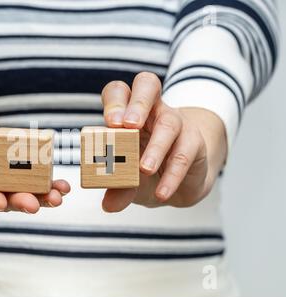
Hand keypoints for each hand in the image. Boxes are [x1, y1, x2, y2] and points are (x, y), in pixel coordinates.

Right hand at [0, 102, 69, 212]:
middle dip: (18, 202)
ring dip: (42, 198)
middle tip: (31, 205)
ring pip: (25, 195)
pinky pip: (39, 186)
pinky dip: (51, 188)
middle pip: (4, 198)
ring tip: (57, 197)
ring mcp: (8, 185)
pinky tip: (64, 188)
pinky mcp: (25, 179)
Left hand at [101, 72, 226, 210]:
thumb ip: (118, 189)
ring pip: (169, 123)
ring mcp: (174, 122)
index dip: (114, 103)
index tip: (110, 123)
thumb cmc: (144, 173)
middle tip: (127, 126)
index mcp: (127, 113)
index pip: (118, 92)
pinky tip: (162, 192)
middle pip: (147, 86)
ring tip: (144, 169)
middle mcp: (151, 111)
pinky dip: (172, 174)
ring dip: (155, 146)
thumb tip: (108, 205)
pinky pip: (184, 153)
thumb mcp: (128, 182)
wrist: (179, 183)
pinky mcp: (194, 142)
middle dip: (137, 104)